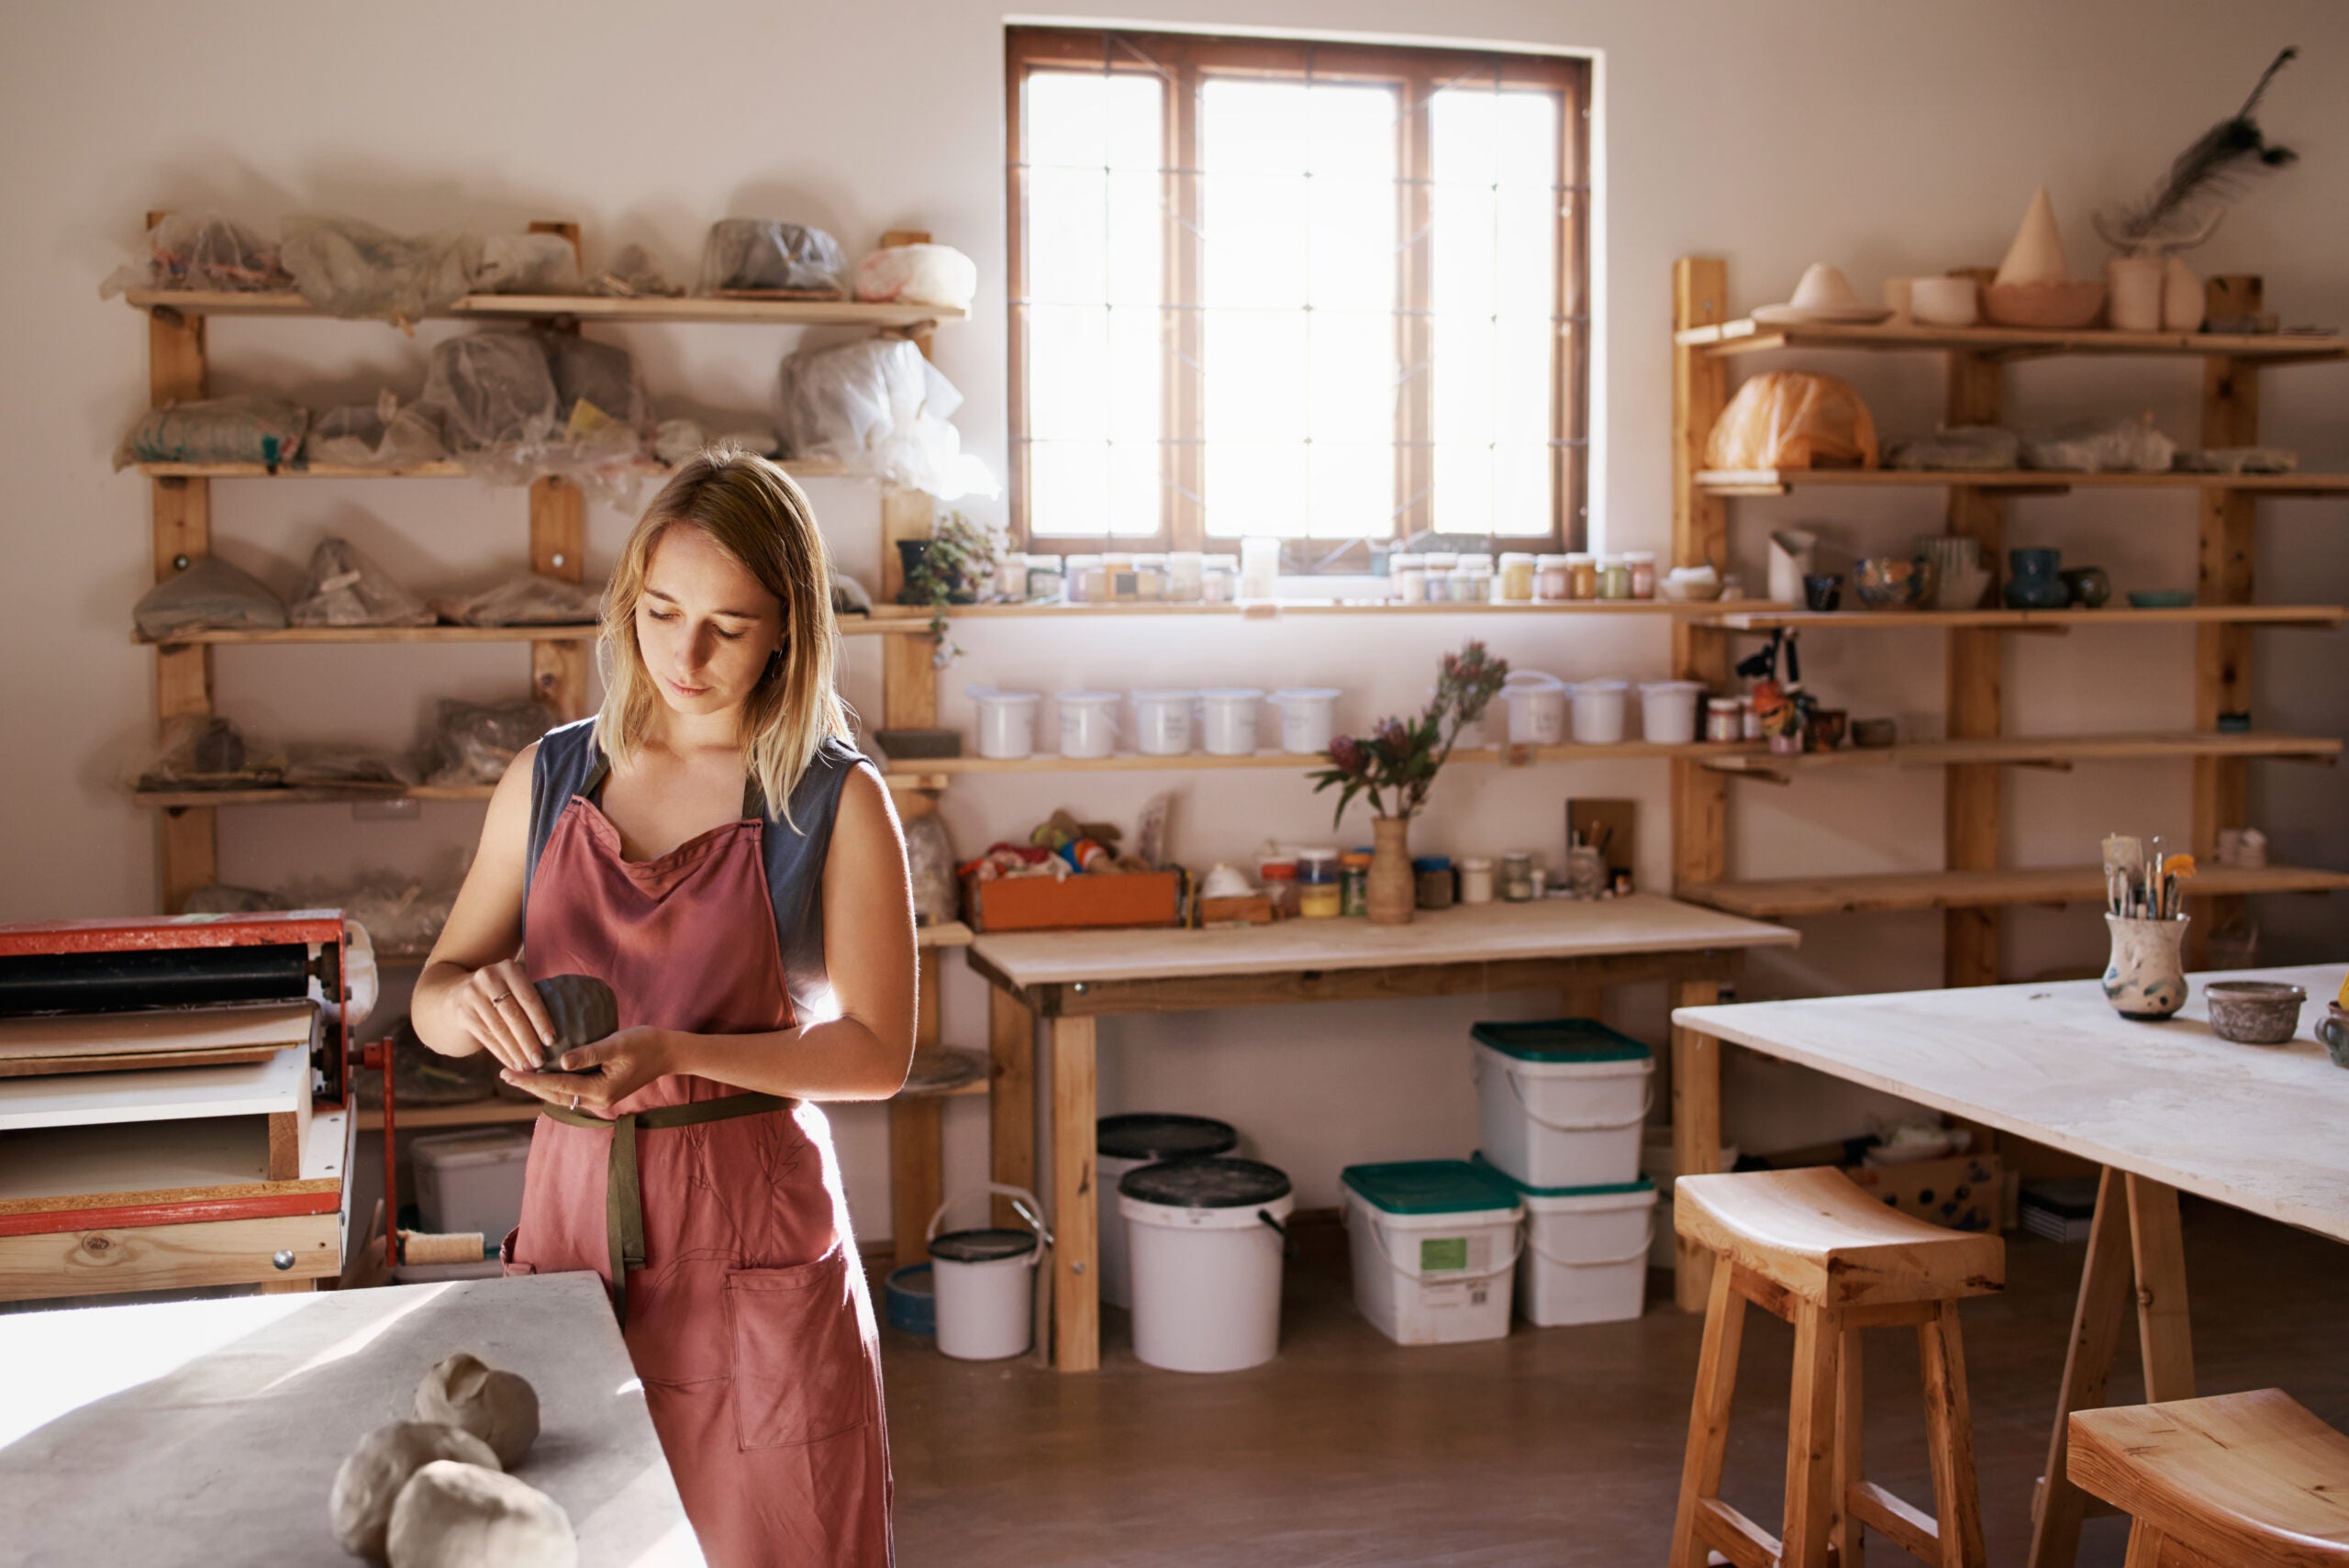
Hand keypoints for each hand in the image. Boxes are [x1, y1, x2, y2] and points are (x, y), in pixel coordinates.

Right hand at [456, 960, 554, 1073]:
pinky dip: (502, 1054)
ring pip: (499, 1030)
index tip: (553, 1041)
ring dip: (516, 1052)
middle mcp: (488, 978)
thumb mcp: (514, 985)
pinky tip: (514, 1065)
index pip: (529, 997)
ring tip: (529, 1068)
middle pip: (513, 1015)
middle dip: (529, 1040)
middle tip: (541, 1061)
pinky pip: (487, 1038)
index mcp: (508, 968)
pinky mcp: (463, 1014)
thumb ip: (533, 999)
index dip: (541, 1020)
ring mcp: (472, 996)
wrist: (455, 994)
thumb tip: (570, 1026)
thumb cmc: (501, 993)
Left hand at [500, 1026, 675, 1117]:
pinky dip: (553, 1083)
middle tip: (504, 1074)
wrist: (669, 1053)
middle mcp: (597, 1099)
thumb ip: (590, 1053)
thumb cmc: (646, 1044)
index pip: (556, 1085)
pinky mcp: (601, 1090)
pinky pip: (571, 1090)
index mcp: (600, 1090)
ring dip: (539, 1086)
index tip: (507, 1074)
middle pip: (554, 1095)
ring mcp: (600, 1097)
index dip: (530, 1079)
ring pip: (561, 1095)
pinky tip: (543, 1073)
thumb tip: (561, 1062)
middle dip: (529, 1085)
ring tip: (518, 1075)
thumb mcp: (618, 1044)